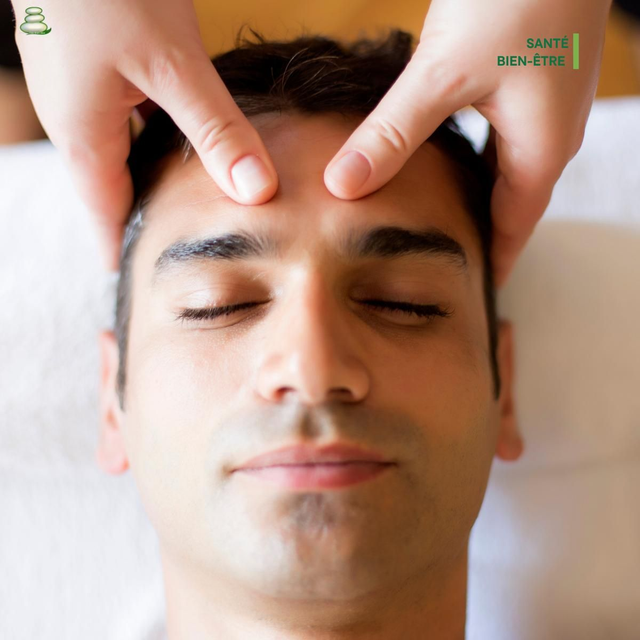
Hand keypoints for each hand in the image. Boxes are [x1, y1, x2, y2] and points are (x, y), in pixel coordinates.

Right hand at [12, 0, 278, 271]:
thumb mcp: (172, 66)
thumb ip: (216, 131)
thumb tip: (257, 193)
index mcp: (85, 139)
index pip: (106, 220)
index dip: (128, 255)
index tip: (149, 286)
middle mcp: (75, 124)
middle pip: (114, 192)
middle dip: (148, 220)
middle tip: (187, 249)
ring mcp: (79, 94)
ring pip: (122, 155)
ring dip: (154, 178)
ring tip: (193, 204)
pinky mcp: (91, 68)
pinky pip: (123, 120)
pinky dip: (154, 137)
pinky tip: (183, 137)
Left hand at [323, 0, 611, 286]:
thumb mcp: (441, 76)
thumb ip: (391, 134)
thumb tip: (343, 187)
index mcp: (539, 152)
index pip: (513, 232)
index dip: (489, 265)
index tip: (464, 295)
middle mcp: (550, 137)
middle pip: (512, 208)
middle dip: (480, 237)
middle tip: (441, 264)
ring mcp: (546, 107)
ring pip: (507, 172)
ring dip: (477, 198)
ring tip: (440, 221)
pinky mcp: (533, 78)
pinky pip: (505, 138)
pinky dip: (477, 159)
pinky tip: (447, 156)